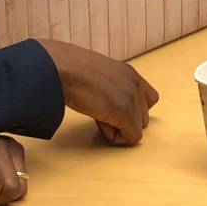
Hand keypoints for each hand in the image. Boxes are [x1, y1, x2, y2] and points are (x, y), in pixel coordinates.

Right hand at [36, 39, 160, 144]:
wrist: (59, 68)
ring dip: (120, 128)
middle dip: (125, 120)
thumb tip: (104, 103)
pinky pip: (132, 137)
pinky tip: (99, 123)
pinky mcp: (126, 112)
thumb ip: (108, 86)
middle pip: (144, 115)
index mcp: (128, 73)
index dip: (129, 109)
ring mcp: (132, 97)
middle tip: (100, 113)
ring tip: (98, 117)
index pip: (146, 98)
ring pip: (140, 127)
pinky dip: (116, 136)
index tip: (106, 106)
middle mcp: (135, 83)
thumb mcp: (95, 74)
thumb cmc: (67, 69)